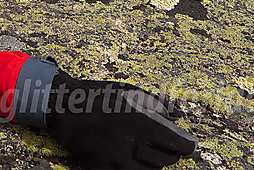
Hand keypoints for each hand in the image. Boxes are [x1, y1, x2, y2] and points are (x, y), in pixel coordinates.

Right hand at [46, 71, 196, 168]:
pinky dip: (137, 168)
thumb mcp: (130, 91)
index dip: (186, 145)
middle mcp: (133, 145)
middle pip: (166, 160)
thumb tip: (179, 114)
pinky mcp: (106, 169)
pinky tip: (133, 157)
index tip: (188, 144)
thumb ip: (158, 104)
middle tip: (166, 145)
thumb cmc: (99, 95)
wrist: (65, 109)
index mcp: (142, 123)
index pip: (177, 145)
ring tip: (146, 148)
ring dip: (154, 162)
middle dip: (170, 153)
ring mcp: (119, 161)